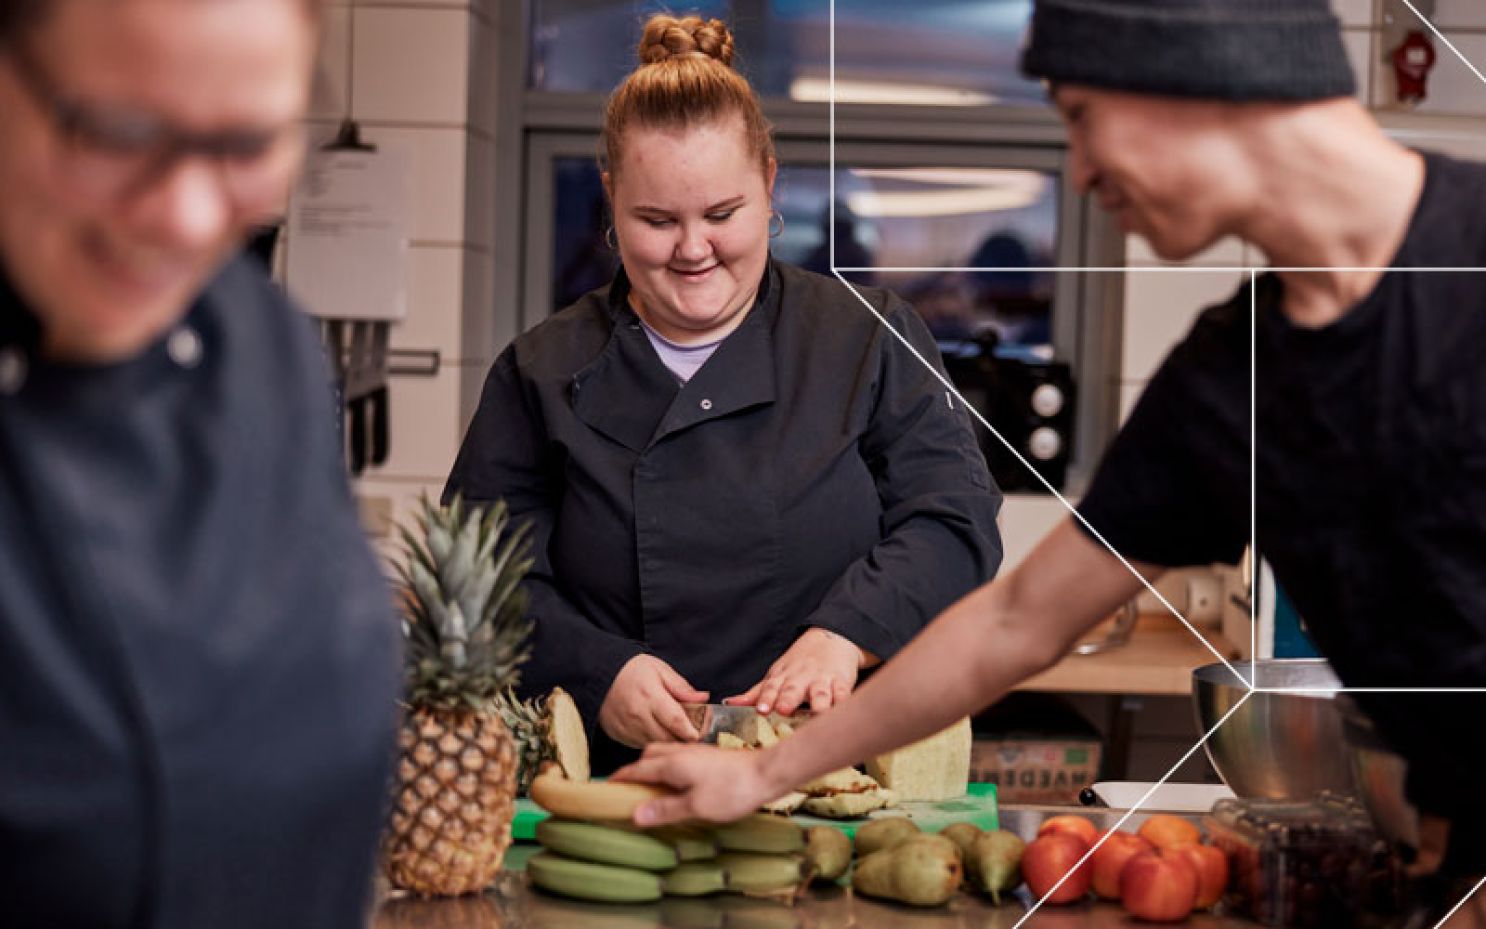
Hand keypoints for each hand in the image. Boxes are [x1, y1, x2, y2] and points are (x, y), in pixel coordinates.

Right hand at [599, 655, 708, 747]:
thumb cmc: (631, 670)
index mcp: (651, 696)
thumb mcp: (659, 669)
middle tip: (692, 734)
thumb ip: (681, 686)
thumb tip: (702, 698)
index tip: (700, 735)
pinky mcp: (619, 735)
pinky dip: (652, 741)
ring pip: (655, 744)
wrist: (598, 674)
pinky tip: (656, 731)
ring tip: (675, 733)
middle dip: (682, 739)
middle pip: (667, 737)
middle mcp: (638, 715)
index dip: (691, 731)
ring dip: (667, 741)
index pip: (676, 721)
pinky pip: (641, 745)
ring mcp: (627, 727)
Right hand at [613, 742, 775, 825]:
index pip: (636, 770)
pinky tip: (677, 782)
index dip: (619, 779)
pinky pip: (677, 756)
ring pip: (663, 753)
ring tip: (651, 787)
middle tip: (629, 790)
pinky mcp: (707, 756)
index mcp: (672, 763)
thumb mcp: (696, 806)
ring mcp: (695, 752)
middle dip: (634, 771)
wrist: (765, 773)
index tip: (606, 788)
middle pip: (647, 756)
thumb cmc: (733, 790)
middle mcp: (681, 753)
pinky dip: (668, 766)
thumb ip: (665, 810)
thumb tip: (635, 814)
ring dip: (652, 766)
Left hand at [725, 627, 873, 715]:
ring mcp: (822, 680)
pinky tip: (843, 711)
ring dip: (819, 704)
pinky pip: (844, 694)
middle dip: (788, 699)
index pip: (771, 688)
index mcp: (782, 678)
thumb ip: (756, 693)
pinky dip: (844, 702)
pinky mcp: (842, 683)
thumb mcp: (776, 675)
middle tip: (783, 709)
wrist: (832, 639)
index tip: (760, 709)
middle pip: (793, 690)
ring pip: (821, 694)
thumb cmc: (799, 664)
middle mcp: (801, 679)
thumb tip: (728, 704)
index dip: (765, 698)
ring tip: (817, 714)